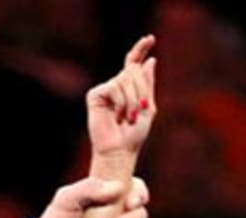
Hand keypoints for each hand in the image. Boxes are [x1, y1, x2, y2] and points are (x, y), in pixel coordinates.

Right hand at [86, 35, 156, 165]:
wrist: (119, 150)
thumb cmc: (133, 135)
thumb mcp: (148, 107)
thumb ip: (148, 85)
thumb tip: (149, 60)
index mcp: (129, 88)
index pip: (133, 63)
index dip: (140, 49)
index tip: (150, 39)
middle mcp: (116, 86)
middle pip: (133, 70)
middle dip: (141, 89)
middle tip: (140, 110)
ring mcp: (105, 90)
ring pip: (125, 78)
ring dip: (132, 99)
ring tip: (129, 117)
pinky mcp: (95, 95)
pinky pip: (114, 87)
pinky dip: (121, 102)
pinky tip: (118, 116)